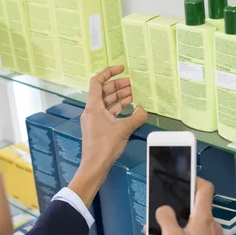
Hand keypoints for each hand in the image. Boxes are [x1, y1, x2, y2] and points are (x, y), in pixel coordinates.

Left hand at [69, 66, 147, 206]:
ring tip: (133, 94)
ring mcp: (94, 120)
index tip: (121, 69)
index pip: (97, 81)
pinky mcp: (98, 128)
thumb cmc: (104, 147)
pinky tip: (129, 109)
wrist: (95, 165)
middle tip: (132, 84)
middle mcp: (91, 111)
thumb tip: (144, 110)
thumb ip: (136, 116)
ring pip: (107, 102)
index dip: (109, 72)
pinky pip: (108, 113)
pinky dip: (118, 109)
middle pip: (104, 91)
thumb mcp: (124, 129)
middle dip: (118, 86)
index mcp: (93, 106)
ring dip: (119, 97)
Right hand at [144, 178, 235, 234]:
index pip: (205, 189)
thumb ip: (165, 219)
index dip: (194, 179)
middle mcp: (208, 225)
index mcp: (203, 217)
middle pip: (190, 209)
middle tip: (157, 209)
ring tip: (150, 234)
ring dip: (168, 231)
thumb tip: (163, 209)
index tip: (181, 178)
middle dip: (171, 210)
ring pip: (185, 228)